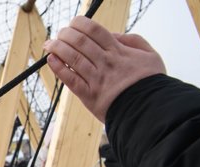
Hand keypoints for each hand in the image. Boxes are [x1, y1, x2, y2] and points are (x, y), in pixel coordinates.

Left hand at [43, 16, 165, 122]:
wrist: (148, 110)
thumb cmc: (150, 83)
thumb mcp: (150, 55)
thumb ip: (133, 41)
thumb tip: (113, 34)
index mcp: (118, 51)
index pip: (95, 30)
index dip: (80, 23)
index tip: (73, 23)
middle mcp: (105, 63)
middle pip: (80, 42)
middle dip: (66, 34)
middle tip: (59, 33)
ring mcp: (96, 79)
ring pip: (73, 58)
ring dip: (58, 48)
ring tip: (49, 44)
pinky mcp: (89, 96)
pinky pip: (70, 80)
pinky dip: (59, 68)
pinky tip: (51, 60)